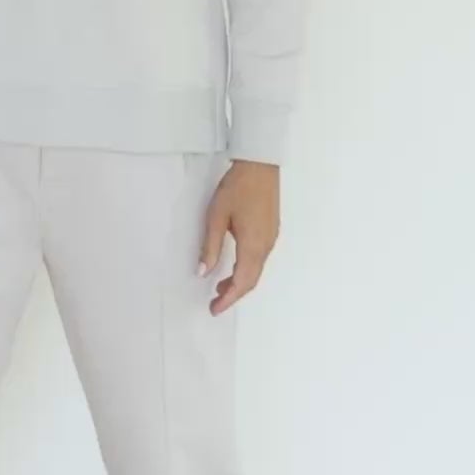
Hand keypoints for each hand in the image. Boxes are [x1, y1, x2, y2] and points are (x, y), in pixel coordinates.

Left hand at [198, 159, 279, 315]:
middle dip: (233, 294)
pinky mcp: (271, 230)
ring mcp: (271, 238)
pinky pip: (260, 258)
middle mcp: (266, 246)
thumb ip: (211, 247)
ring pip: (256, 270)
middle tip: (215, 302)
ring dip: (240, 281)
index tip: (214, 309)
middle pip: (251, 280)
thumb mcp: (216, 217)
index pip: (242, 282)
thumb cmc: (237, 188)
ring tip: (220, 286)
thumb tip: (203, 272)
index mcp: (253, 246)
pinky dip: (246, 268)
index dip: (228, 299)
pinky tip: (234, 265)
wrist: (260, 165)